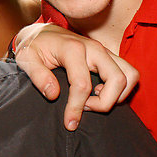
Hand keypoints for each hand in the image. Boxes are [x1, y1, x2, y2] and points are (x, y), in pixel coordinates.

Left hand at [13, 24, 138, 130]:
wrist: (43, 33)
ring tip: (95, 100)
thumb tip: (53, 94)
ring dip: (118, 94)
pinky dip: (121, 88)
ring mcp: (105, 51)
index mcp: (72, 49)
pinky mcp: (109, 56)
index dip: (76, 108)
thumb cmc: (34, 46)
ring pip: (130, 75)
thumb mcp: (26, 59)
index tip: (70, 123)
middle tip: (85, 108)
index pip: (82, 84)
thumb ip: (37, 75)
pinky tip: (100, 92)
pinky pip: (128, 73)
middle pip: (117, 79)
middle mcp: (94, 48)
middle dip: (105, 102)